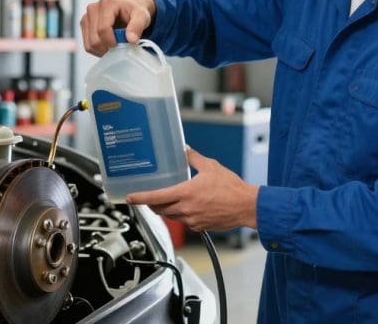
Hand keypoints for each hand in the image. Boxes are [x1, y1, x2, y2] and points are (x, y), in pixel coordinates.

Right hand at [80, 0, 155, 55]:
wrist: (128, 10)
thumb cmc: (134, 12)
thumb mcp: (142, 17)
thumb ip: (137, 26)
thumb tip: (131, 39)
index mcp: (107, 3)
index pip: (103, 29)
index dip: (112, 41)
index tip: (122, 46)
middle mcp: (93, 8)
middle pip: (95, 39)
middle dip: (108, 47)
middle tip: (120, 47)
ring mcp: (86, 17)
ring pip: (89, 44)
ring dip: (103, 50)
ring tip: (115, 46)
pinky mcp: (84, 25)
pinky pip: (87, 45)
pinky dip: (98, 50)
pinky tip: (108, 45)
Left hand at [126, 147, 258, 231]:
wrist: (246, 206)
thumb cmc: (231, 188)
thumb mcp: (211, 167)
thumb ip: (194, 158)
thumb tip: (186, 150)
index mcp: (185, 193)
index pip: (156, 197)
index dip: (140, 198)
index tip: (130, 198)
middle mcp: (186, 209)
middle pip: (160, 209)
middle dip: (152, 204)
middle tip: (148, 198)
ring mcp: (193, 220)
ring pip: (172, 216)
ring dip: (167, 209)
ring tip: (168, 201)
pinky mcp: (200, 226)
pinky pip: (185, 222)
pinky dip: (183, 215)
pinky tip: (189, 207)